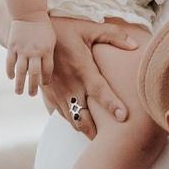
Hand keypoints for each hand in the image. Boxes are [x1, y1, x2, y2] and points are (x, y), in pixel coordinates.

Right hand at [5, 15, 54, 97]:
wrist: (29, 13)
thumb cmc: (43, 27)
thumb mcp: (51, 40)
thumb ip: (48, 55)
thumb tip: (45, 70)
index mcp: (47, 51)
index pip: (47, 71)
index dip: (45, 80)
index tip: (44, 84)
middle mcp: (35, 52)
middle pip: (34, 74)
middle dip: (32, 87)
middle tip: (31, 95)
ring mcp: (22, 50)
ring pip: (20, 72)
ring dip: (19, 84)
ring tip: (19, 92)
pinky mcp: (12, 46)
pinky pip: (10, 62)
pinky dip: (9, 71)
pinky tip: (10, 77)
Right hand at [47, 18, 136, 132]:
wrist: (33, 32)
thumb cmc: (64, 28)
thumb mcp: (89, 27)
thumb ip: (113, 35)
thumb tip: (135, 44)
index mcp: (82, 69)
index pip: (99, 91)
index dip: (111, 105)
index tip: (123, 117)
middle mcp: (69, 84)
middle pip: (83, 117)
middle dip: (95, 132)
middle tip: (110, 140)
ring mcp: (56, 91)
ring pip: (71, 119)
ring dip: (84, 127)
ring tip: (97, 134)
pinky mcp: (47, 93)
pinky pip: (59, 113)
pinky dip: (71, 119)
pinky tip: (80, 119)